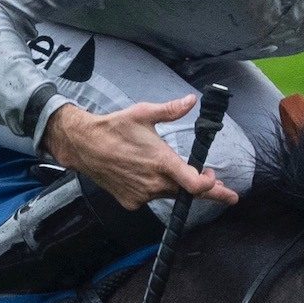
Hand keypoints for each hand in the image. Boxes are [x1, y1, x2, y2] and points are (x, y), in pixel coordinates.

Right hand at [40, 97, 238, 209]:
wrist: (83, 144)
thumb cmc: (114, 128)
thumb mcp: (144, 113)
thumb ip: (171, 110)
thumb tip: (190, 101)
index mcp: (162, 162)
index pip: (195, 185)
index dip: (212, 188)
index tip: (217, 181)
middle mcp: (154, 182)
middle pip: (185, 192)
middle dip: (203, 189)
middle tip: (220, 188)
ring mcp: (141, 194)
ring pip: (167, 194)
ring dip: (175, 186)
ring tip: (171, 171)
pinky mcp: (131, 201)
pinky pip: (150, 198)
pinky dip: (154, 189)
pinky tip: (145, 174)